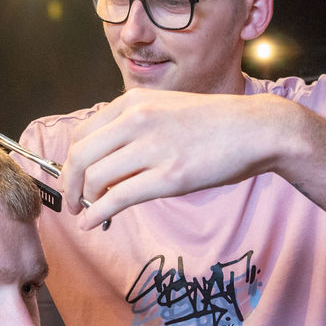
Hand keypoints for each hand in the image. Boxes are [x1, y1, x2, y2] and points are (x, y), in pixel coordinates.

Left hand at [61, 88, 294, 227]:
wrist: (256, 129)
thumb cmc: (213, 124)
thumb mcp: (165, 109)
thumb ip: (132, 127)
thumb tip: (103, 160)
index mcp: (134, 102)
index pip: (82, 134)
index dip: (70, 162)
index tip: (71, 179)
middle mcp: (138, 120)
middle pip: (80, 156)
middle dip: (68, 184)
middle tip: (70, 200)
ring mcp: (153, 148)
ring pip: (95, 178)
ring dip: (83, 201)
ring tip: (86, 212)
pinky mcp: (169, 176)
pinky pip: (118, 198)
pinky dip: (97, 214)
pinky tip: (92, 223)